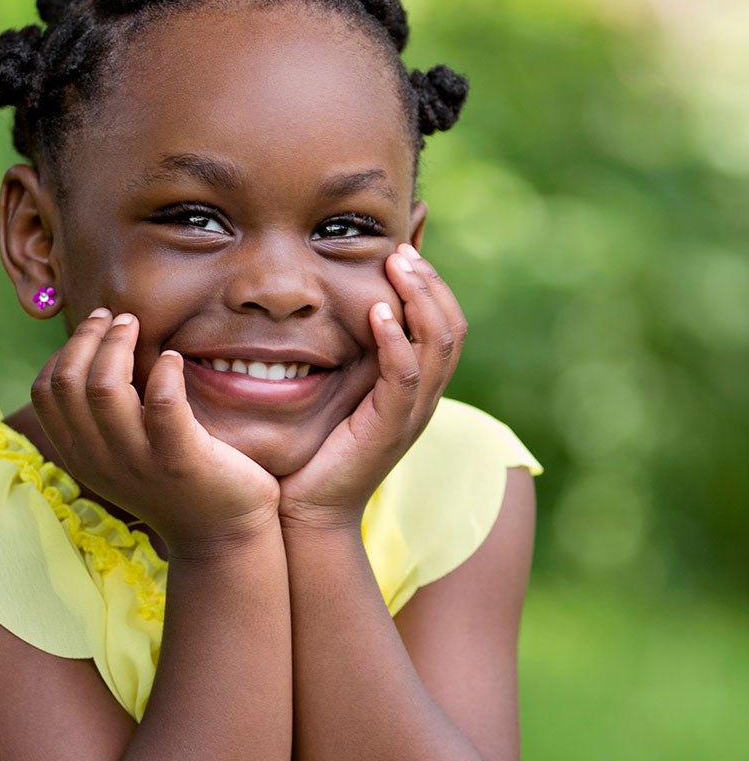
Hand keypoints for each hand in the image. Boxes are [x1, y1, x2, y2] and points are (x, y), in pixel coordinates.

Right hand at [32, 309, 280, 558]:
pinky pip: (163, 403)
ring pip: (104, 387)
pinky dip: (165, 370)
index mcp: (82, 456)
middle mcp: (101, 461)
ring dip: (118, 343)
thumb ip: (103, 419)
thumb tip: (94, 353)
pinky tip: (174, 359)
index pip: (45, 393)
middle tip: (116, 316)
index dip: (65, 351)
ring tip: (136, 325)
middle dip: (88, 337)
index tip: (94, 327)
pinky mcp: (181, 460)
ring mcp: (139, 462)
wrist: (222, 536)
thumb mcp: (125, 454)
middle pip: (68, 382)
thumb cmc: (177, 482)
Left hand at [277, 244, 466, 531]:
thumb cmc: (318, 451)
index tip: (403, 251)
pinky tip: (379, 313)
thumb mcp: (340, 391)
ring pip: (438, 346)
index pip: (446, 325)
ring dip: (419, 300)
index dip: (431, 285)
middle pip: (452, 328)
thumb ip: (350, 354)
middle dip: (430, 283)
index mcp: (416, 387)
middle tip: (403, 250)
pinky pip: (405, 376)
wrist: (309, 510)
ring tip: (397, 266)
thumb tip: (338, 310)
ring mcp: (411, 414)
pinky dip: (396, 341)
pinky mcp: (389, 428)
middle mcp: (423, 398)